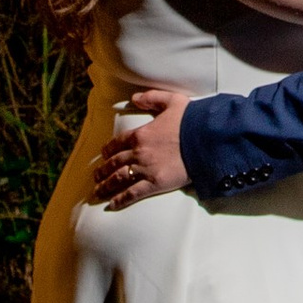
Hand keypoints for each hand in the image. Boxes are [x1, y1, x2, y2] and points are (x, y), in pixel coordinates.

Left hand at [90, 87, 190, 206]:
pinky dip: (120, 200)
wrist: (206, 139)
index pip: (118, 143)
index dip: (108, 150)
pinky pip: (133, 193)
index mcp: (141, 134)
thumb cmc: (191, 120)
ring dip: (106, 185)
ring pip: (119, 179)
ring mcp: (146, 169)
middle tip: (96, 176)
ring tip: (97, 192)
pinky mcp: (155, 184)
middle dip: (103, 170)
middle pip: (115, 162)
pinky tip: (111, 205)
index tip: (103, 155)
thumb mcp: (172, 100)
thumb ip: (152, 97)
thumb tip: (134, 98)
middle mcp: (139, 152)